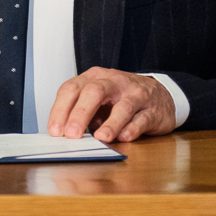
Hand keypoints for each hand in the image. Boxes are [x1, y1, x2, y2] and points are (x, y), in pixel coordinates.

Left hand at [47, 67, 175, 142]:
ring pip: (122, 107)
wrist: (160, 95)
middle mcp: (114, 82)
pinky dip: (132, 129)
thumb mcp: (99, 100)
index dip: (60, 109)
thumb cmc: (122, 98)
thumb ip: (84, 113)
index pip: (72, 88)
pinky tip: (124, 137)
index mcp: (95, 78)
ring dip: (110, 123)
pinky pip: (142, 119)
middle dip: (80, 114)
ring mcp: (136, 95)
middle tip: (72, 135)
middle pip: (94, 92)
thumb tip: (64, 133)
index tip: (55, 130)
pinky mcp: (152, 110)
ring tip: (101, 138)